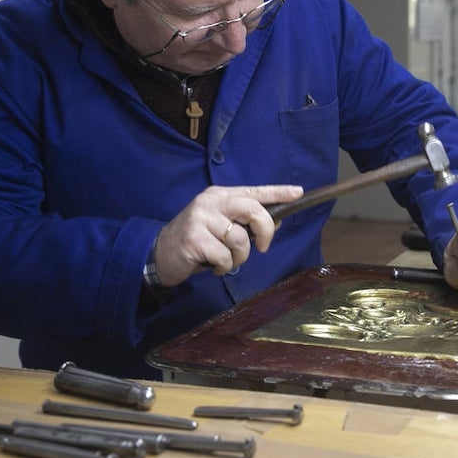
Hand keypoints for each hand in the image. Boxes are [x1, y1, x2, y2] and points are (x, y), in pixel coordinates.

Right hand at [154, 184, 302, 283]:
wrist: (159, 254)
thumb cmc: (197, 240)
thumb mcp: (221, 225)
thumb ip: (244, 221)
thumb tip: (276, 220)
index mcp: (219, 195)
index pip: (253, 191)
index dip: (278, 192)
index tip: (298, 193)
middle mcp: (210, 201)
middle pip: (252, 209)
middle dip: (265, 230)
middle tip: (262, 247)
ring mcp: (200, 218)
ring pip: (240, 239)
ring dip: (239, 258)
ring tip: (226, 260)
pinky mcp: (194, 239)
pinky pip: (225, 257)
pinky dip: (224, 267)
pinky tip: (213, 266)